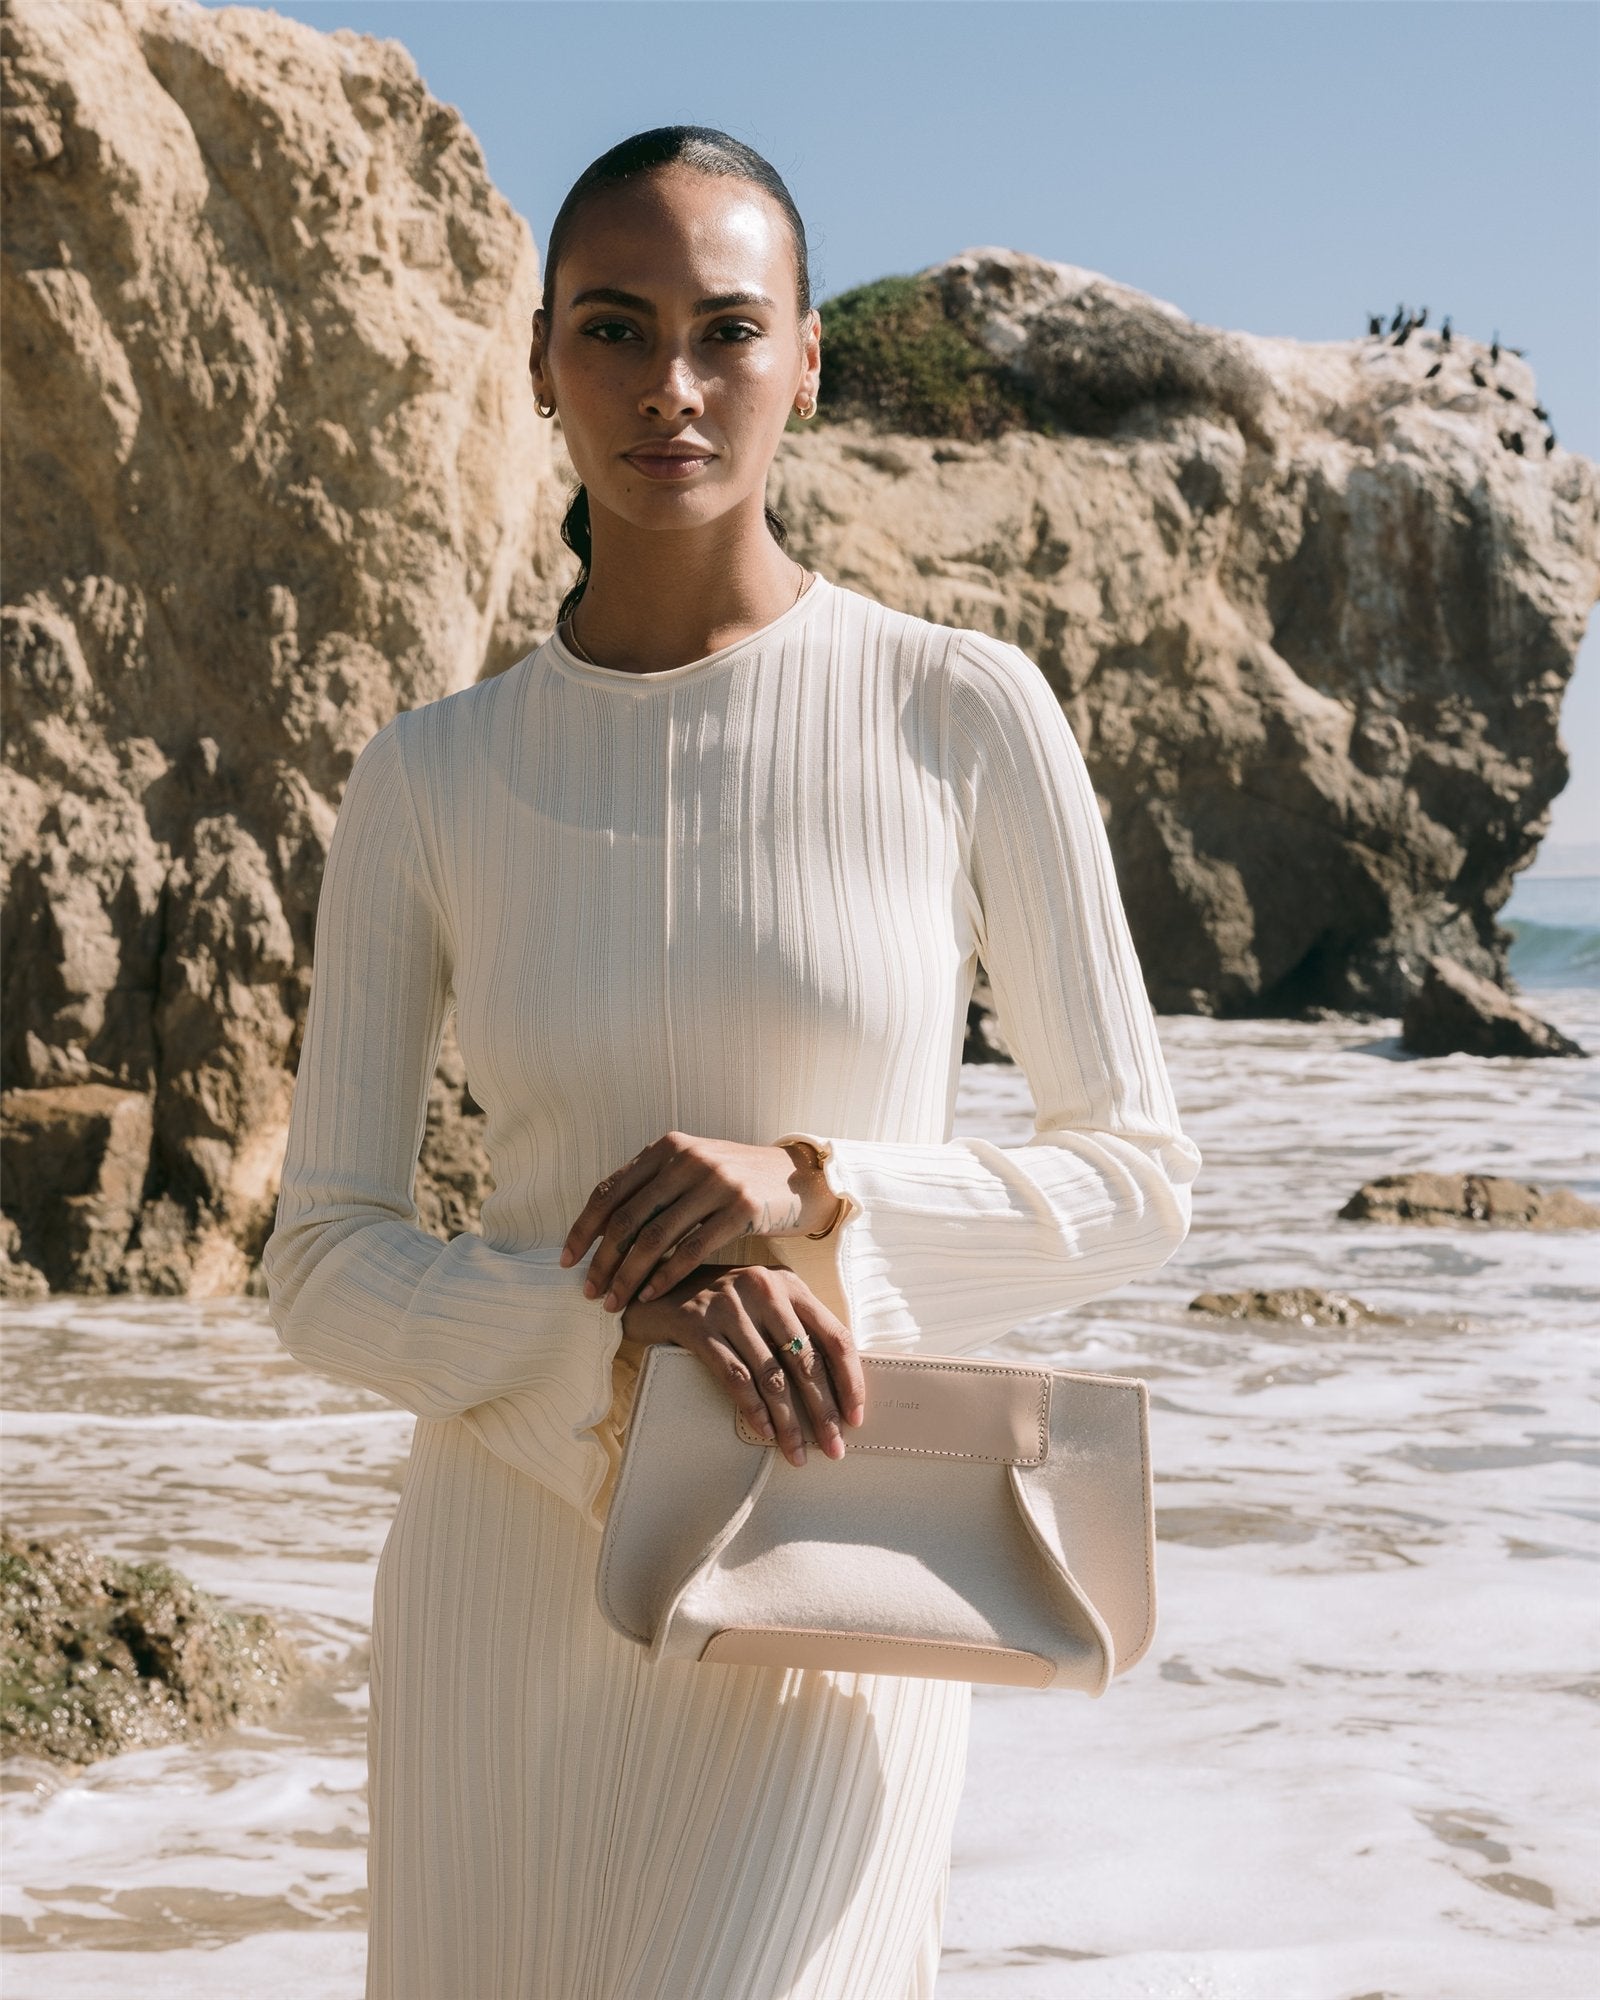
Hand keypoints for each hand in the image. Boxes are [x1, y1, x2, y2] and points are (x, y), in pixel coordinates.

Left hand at [560, 1130, 836, 1317]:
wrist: (797, 1178)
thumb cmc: (735, 1181)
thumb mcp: (691, 1171)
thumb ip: (652, 1189)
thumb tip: (601, 1234)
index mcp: (667, 1148)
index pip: (610, 1191)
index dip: (584, 1229)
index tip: (568, 1260)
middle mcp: (688, 1159)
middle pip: (628, 1218)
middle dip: (603, 1261)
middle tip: (590, 1292)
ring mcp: (716, 1182)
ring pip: (656, 1238)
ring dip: (629, 1275)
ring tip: (615, 1302)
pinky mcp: (742, 1208)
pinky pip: (692, 1250)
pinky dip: (666, 1277)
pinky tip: (651, 1295)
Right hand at [620, 1263, 864, 1467]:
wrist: (659, 1287)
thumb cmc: (724, 1304)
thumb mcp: (765, 1301)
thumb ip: (796, 1328)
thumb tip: (834, 1390)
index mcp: (790, 1285)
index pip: (835, 1337)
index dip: (849, 1381)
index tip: (855, 1418)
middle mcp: (764, 1290)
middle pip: (805, 1361)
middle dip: (823, 1411)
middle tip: (834, 1448)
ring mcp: (730, 1306)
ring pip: (771, 1376)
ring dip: (788, 1422)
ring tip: (797, 1454)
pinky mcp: (699, 1325)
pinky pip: (735, 1377)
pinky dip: (753, 1409)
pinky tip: (765, 1432)